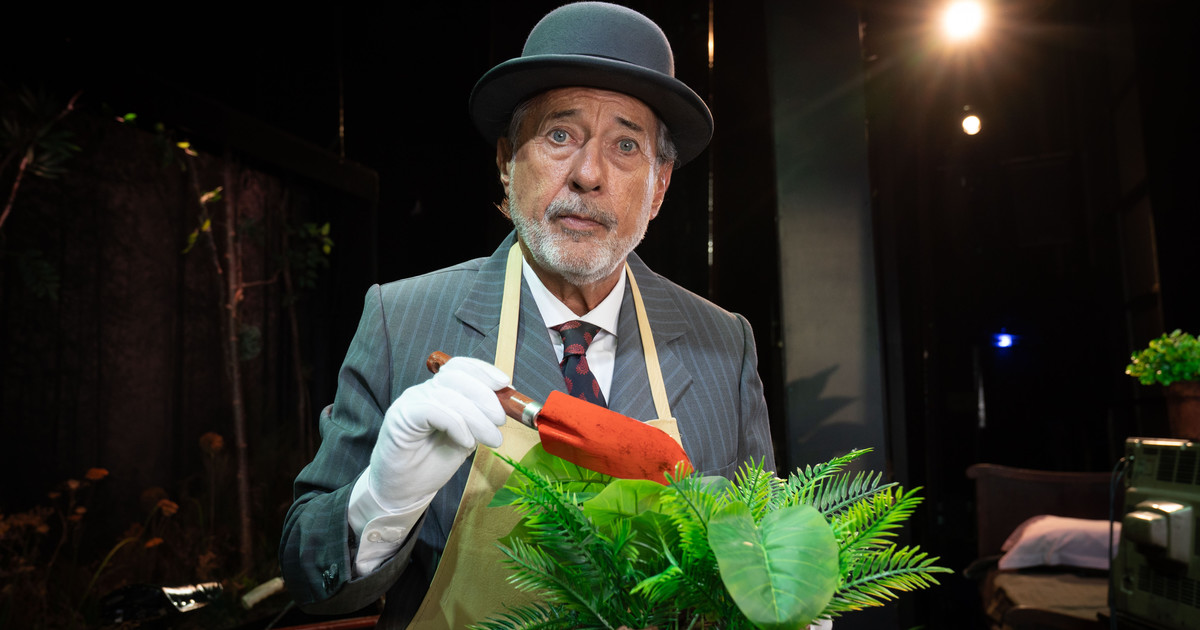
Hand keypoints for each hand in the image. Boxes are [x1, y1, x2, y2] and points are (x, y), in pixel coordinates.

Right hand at [367, 357, 507, 511]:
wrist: (404, 492)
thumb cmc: (432, 465)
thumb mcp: (466, 438)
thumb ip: (479, 420)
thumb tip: (504, 407)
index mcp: (438, 392)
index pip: (460, 367)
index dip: (484, 372)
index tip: (506, 384)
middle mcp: (422, 392)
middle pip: (456, 376)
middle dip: (485, 396)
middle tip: (500, 421)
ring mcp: (410, 402)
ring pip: (448, 395)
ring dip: (477, 417)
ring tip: (491, 438)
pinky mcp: (400, 417)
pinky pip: (434, 410)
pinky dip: (457, 425)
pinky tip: (466, 442)